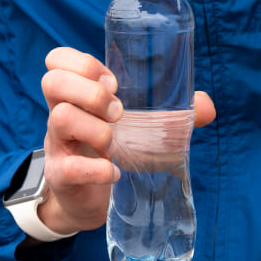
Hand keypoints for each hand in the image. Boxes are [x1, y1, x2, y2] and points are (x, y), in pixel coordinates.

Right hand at [37, 47, 215, 234]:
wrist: (91, 200)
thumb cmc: (114, 151)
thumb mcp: (139, 128)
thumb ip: (172, 114)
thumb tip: (207, 105)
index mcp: (76, 95)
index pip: (57, 59)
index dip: (83, 63)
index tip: (114, 83)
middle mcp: (59, 113)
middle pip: (53, 81)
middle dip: (93, 93)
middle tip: (119, 113)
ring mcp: (57, 145)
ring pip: (62, 118)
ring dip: (97, 130)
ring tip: (115, 145)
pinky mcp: (61, 177)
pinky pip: (70, 167)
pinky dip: (98, 169)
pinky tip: (115, 173)